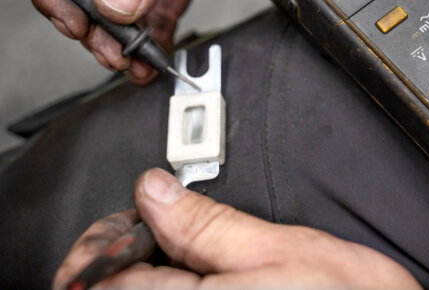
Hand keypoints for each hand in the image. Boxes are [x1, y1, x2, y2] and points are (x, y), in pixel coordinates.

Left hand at [53, 168, 420, 288]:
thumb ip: (207, 224)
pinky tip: (205, 269)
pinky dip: (184, 280)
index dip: (113, 235)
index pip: (109, 275)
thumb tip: (155, 191)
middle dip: (130, 252)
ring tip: (181, 243)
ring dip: (152, 269)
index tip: (138, 211)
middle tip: (161, 223)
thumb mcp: (277, 248)